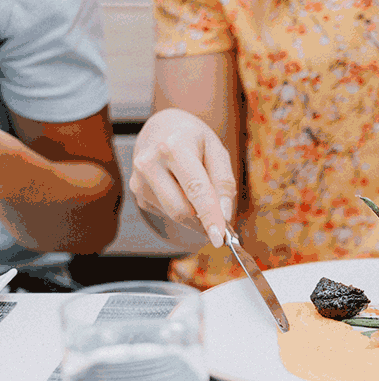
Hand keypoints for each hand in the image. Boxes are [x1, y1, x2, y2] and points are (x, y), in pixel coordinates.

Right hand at [130, 108, 235, 247]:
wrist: (162, 128)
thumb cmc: (194, 139)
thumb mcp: (217, 150)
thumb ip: (224, 182)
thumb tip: (225, 214)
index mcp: (174, 146)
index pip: (195, 189)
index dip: (209, 216)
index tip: (219, 238)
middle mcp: (150, 162)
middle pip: (181, 210)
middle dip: (203, 222)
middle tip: (221, 225)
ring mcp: (139, 179)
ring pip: (174, 214)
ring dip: (194, 215)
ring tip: (199, 192)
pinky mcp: (137, 192)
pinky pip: (166, 212)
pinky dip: (182, 209)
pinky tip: (181, 189)